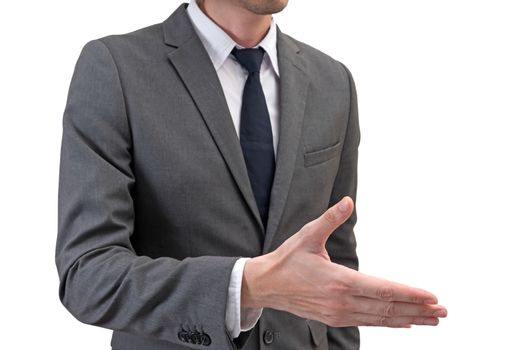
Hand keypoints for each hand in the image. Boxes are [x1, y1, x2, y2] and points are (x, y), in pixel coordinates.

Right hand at [242, 197, 446, 327]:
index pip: (382, 289)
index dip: (409, 294)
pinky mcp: (335, 318)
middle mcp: (341, 302)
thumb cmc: (287, 260)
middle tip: (442, 311)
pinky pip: (368, 322)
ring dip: (408, 319)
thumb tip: (348, 201)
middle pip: (387, 308)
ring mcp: (339, 313)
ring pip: (380, 319)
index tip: (431, 297)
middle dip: (417, 310)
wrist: (266, 286)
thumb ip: (331, 219)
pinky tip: (404, 323)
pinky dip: (389, 323)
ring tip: (431, 320)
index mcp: (338, 281)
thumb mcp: (307, 235)